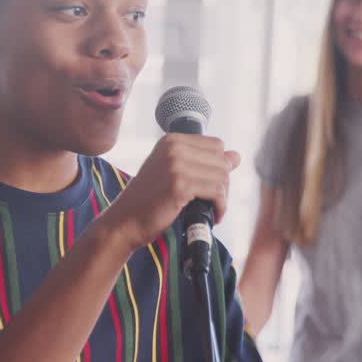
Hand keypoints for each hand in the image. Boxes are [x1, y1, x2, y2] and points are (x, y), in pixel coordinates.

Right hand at [100, 133, 239, 251]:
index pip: (216, 146)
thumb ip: (203, 162)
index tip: (209, 186)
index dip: (218, 167)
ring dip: (222, 198)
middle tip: (212, 202)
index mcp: (171, 140)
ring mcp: (176, 165)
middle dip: (223, 184)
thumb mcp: (174, 174)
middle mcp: (173, 147)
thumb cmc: (149, 200)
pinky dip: (220, 207)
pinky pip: (217, 192)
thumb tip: (236, 156)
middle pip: (222, 161)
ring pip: (222, 177)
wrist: (125, 221)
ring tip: (211, 209)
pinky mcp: (180, 185)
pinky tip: (213, 216)